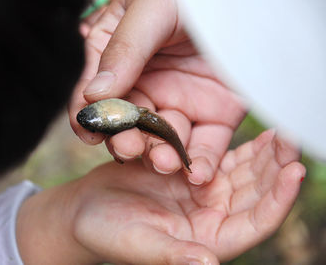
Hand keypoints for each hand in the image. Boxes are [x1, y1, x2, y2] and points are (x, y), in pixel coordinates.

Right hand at [16, 130, 304, 263]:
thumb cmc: (108, 232)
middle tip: (292, 139)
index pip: (253, 223)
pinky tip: (258, 133)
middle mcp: (212, 216)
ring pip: (245, 173)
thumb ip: (172, 254)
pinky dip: (243, 147)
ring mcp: (204, 193)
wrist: (89, 209)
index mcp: (206, 239)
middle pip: (255, 192)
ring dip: (265, 154)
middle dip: (276, 167)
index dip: (277, 200)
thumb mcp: (138, 242)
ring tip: (282, 131)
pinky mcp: (192, 172)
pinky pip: (224, 158)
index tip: (295, 171)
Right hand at [68, 0, 245, 184]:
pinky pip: (205, 145)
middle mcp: (148, 86)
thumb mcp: (151, 11)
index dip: (89, 116)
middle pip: (128, 125)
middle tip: (129, 148)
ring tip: (165, 163)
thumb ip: (123, 51)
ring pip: (164, 140)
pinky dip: (200, 163)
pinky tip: (197, 174)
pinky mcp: (214, 115)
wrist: (251, 1)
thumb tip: (94, 94)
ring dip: (162, 157)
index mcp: (122, 60)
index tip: (88, 133)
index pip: (97, 94)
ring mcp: (180, 103)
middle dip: (127, 141)